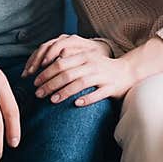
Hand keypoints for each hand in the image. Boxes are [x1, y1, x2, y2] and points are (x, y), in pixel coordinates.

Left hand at [26, 35, 162, 105]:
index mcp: (84, 56)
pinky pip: (97, 94)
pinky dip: (86, 99)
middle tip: (37, 94)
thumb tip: (44, 70)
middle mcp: (92, 64)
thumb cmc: (102, 69)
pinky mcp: (110, 88)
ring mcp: (102, 76)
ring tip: (52, 100)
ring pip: (80, 83)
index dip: (46, 72)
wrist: (127, 72)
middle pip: (67, 73)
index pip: (60, 62)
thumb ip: (69, 63)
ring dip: (64, 92)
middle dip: (50, 84)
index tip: (34, 82)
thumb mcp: (86, 61)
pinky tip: (75, 105)